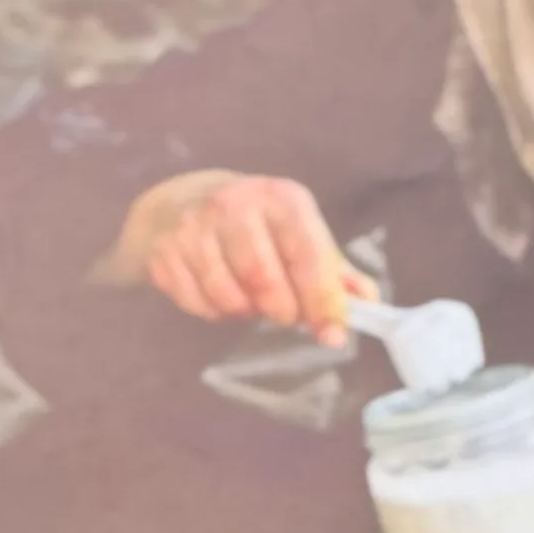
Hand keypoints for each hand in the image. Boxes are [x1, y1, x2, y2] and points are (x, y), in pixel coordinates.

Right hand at [99, 170, 379, 345]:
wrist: (179, 202)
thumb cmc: (253, 224)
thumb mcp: (297, 234)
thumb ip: (334, 271)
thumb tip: (368, 304)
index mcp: (281, 198)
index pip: (308, 256)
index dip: (323, 302)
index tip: (332, 333)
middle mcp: (235, 205)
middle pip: (266, 283)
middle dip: (281, 310)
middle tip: (283, 310)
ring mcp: (195, 228)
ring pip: (230, 299)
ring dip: (246, 312)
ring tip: (248, 296)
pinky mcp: (166, 253)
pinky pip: (199, 306)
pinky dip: (215, 312)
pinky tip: (219, 292)